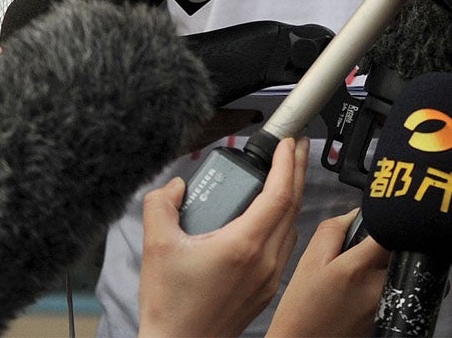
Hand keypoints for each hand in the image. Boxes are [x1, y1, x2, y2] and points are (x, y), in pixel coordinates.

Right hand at [138, 137, 306, 337]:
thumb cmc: (169, 308)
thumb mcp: (156, 248)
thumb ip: (161, 206)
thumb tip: (175, 186)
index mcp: (244, 245)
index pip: (279, 193)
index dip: (285, 163)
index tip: (286, 143)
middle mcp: (265, 260)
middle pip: (292, 205)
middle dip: (295, 171)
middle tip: (293, 148)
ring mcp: (269, 277)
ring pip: (292, 227)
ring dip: (291, 198)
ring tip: (283, 177)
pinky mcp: (266, 291)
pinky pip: (284, 249)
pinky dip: (283, 225)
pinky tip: (270, 219)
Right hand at [266, 211, 387, 337]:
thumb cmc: (301, 310)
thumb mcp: (309, 263)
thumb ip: (333, 230)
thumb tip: (357, 214)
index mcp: (357, 269)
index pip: (390, 230)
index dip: (385, 220)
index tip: (377, 220)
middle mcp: (378, 287)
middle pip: (399, 248)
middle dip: (386, 241)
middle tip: (363, 250)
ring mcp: (386, 303)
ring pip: (399, 267)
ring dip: (385, 262)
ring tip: (361, 272)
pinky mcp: (389, 315)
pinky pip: (395, 286)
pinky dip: (382, 281)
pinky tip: (360, 289)